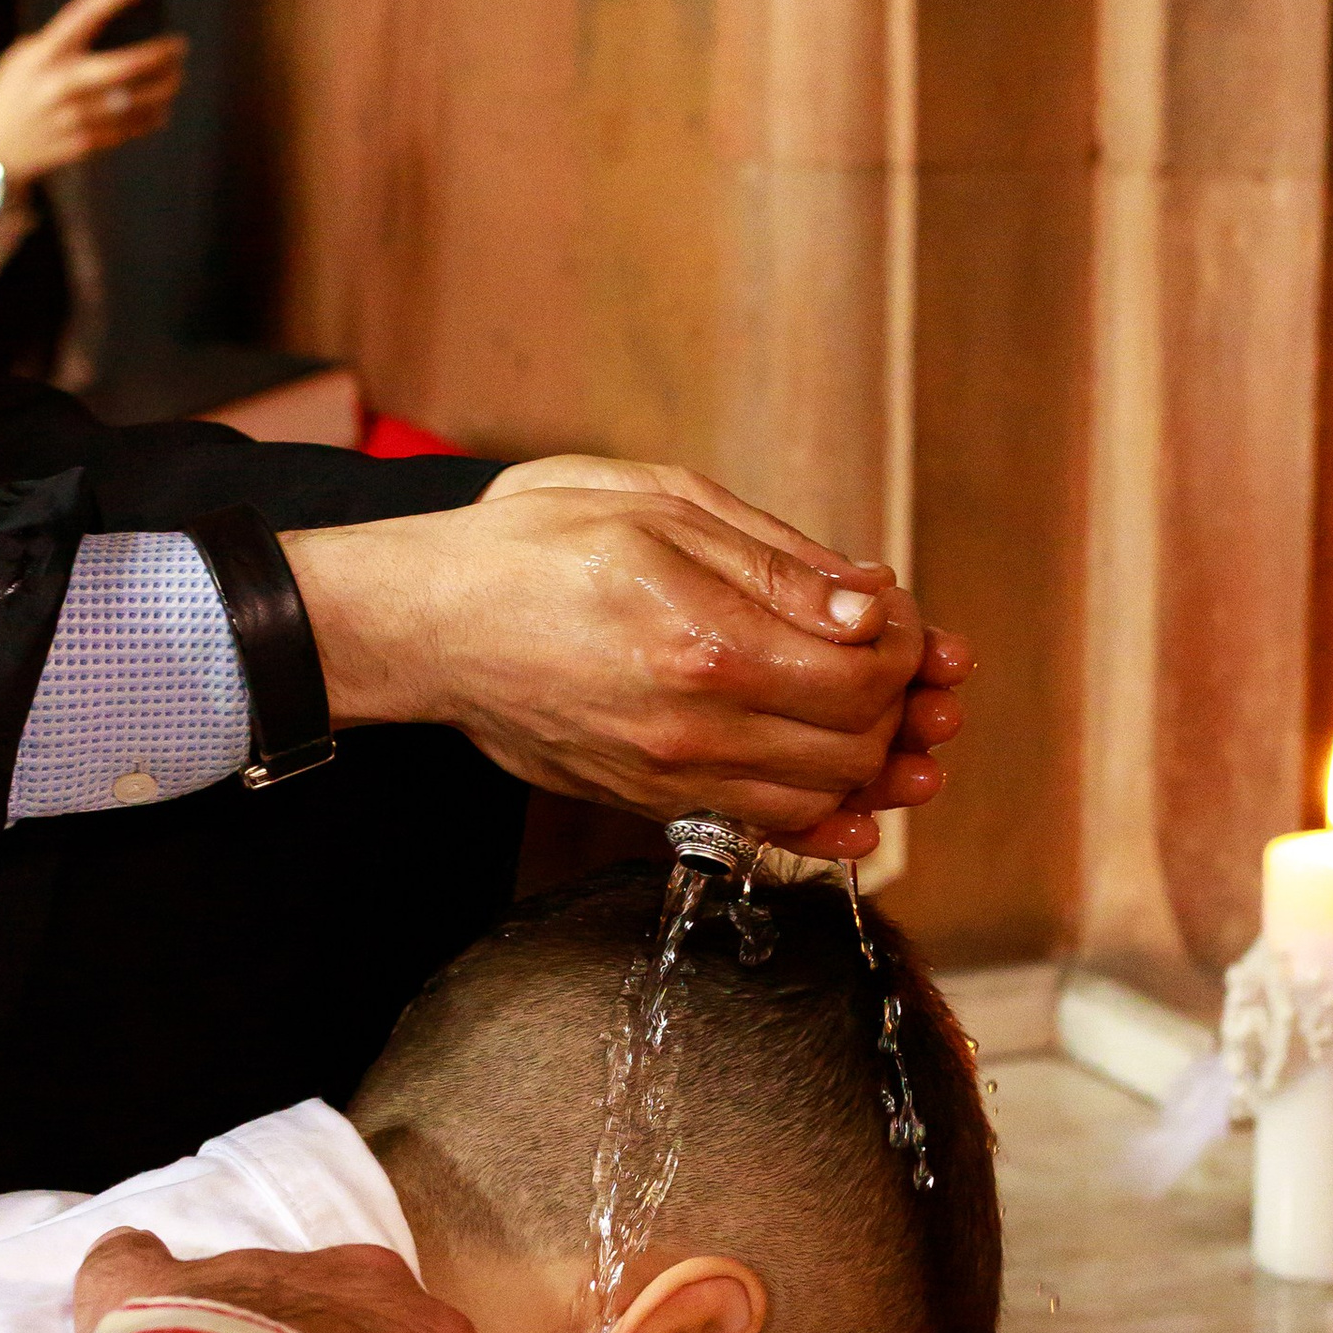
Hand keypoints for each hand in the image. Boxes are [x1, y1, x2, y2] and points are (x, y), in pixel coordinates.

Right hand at [0, 0, 186, 190]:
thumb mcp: (25, 57)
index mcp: (43, 54)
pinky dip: (151, 117)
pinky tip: (160, 108)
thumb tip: (113, 25)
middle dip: (161, 54)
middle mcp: (59, 84)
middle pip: (125, 65)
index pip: (84, 14)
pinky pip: (130, 129)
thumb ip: (62, 43)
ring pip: (136, 101)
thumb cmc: (14, 93)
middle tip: (179, 46)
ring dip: (165, 87)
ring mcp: (72, 117)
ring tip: (176, 76)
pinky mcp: (83, 144)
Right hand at [284, 478, 964, 856]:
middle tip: (899, 659)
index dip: (905, 639)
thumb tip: (871, 603)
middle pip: (859, 739)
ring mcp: (670, 774)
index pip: (864, 667)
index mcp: (703, 636)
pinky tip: (851, 796)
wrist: (426, 625)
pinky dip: (823, 814)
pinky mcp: (650, 802)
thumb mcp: (659, 504)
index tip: (893, 610)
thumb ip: (776, 561)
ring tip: (889, 720)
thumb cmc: (531, 545)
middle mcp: (693, 724)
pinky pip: (764, 828)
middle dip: (902, 699)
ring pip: (823, 795)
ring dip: (876, 759)